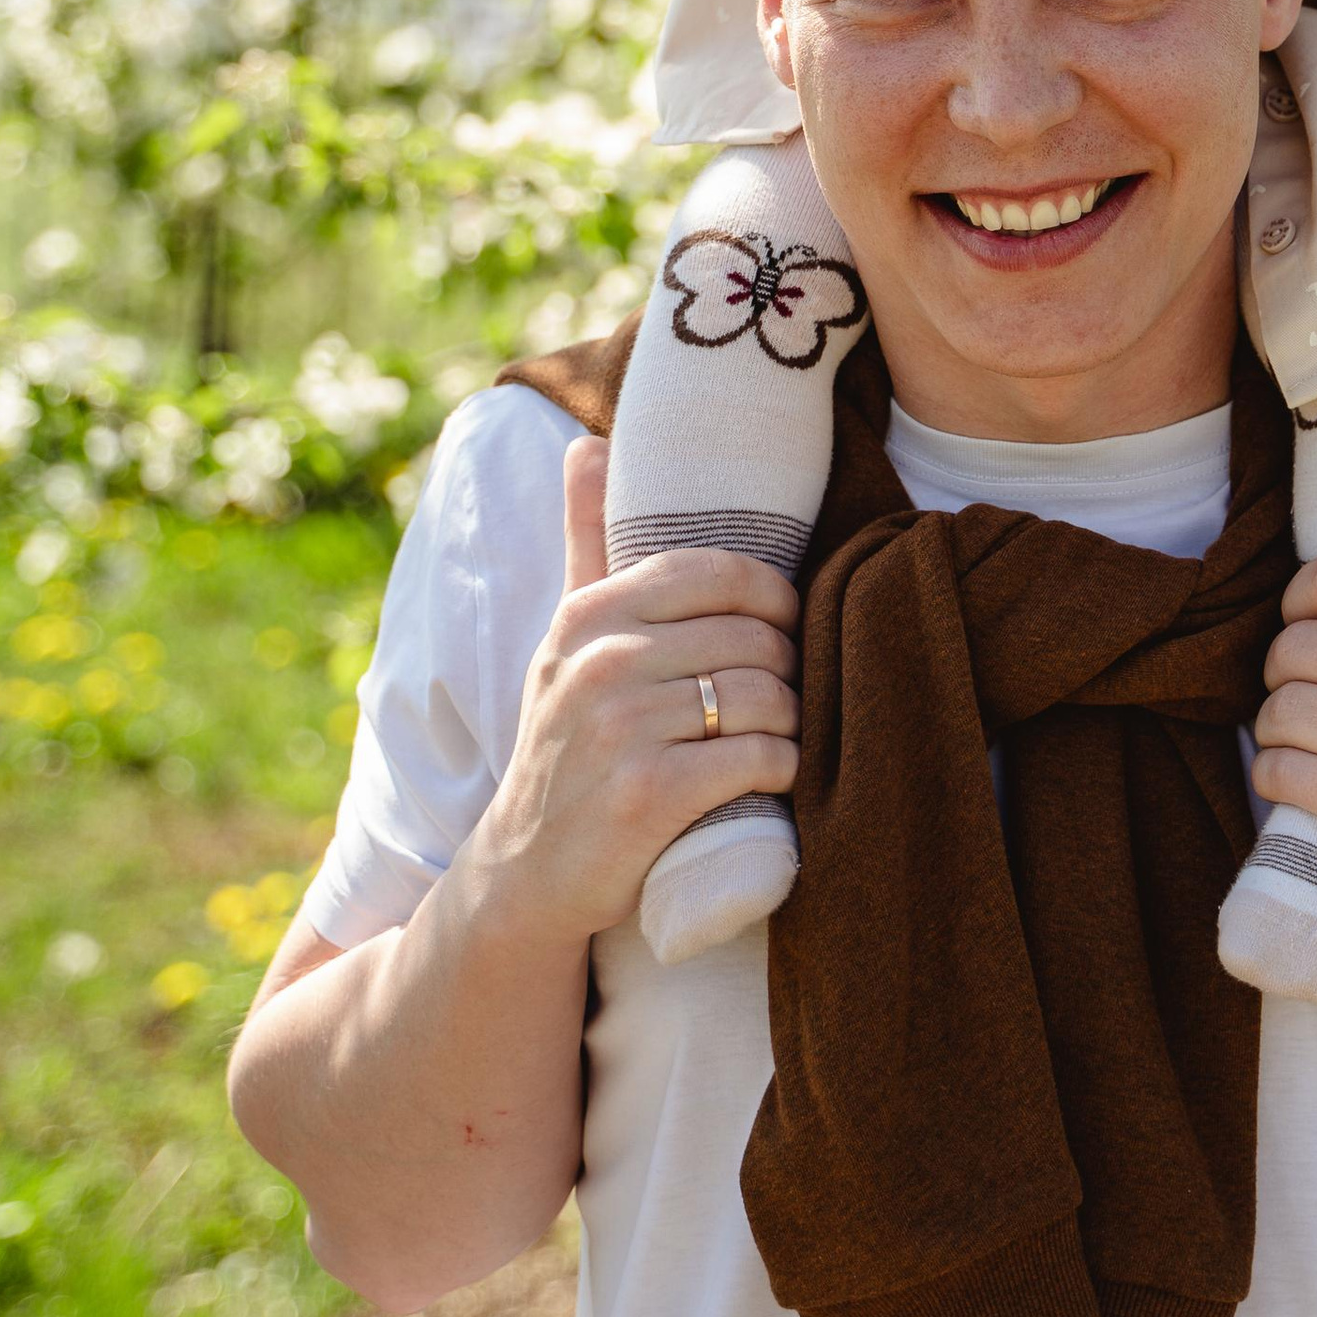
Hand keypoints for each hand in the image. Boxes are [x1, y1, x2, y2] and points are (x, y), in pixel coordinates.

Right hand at [475, 436, 800, 945]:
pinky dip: (780, 768)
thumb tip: (585, 443)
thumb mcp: (566, 637)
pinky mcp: (650, 796)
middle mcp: (601, 662)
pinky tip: (766, 777)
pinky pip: (759, 757)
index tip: (778, 630)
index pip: (720, 572)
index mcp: (590, 614)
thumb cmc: (566, 741)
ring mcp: (622, 730)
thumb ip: (587, 540)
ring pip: (766, 696)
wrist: (526, 872)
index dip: (773, 598)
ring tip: (773, 736)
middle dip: (785, 668)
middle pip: (756, 637)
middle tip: (776, 696)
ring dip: (789, 722)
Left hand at [1250, 440, 1316, 965]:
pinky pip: (1282, 771)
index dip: (1305, 597)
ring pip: (1280, 707)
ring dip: (1274, 724)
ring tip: (1300, 734)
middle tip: (1306, 689)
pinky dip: (1274, 775)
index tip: (1313, 624)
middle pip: (1297, 643)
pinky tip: (1299, 779)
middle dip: (1286, 667)